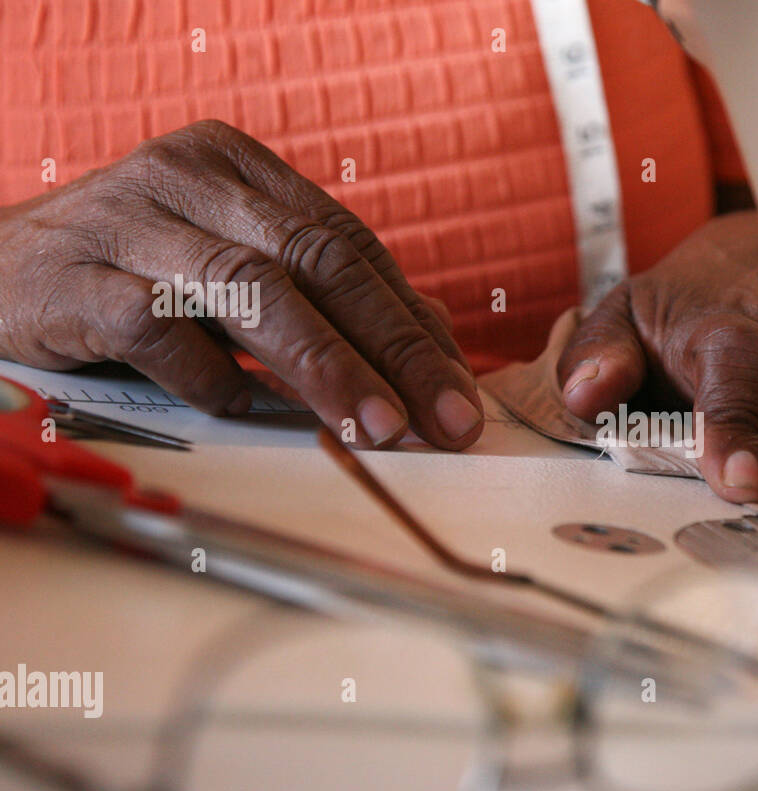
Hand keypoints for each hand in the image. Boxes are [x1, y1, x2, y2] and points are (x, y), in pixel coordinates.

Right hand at [0, 120, 482, 448]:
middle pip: (317, 260)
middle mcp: (188, 177)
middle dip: (392, 347)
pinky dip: (211, 377)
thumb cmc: (135, 275)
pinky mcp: (71, 277)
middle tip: (442, 419)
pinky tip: (242, 408)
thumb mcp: (233, 269)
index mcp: (239, 166)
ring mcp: (127, 221)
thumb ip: (323, 297)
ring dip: (325, 366)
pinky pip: (159, 331)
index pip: (350, 244)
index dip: (412, 322)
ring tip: (377, 429)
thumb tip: (431, 346)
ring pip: (250, 288)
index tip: (458, 392)